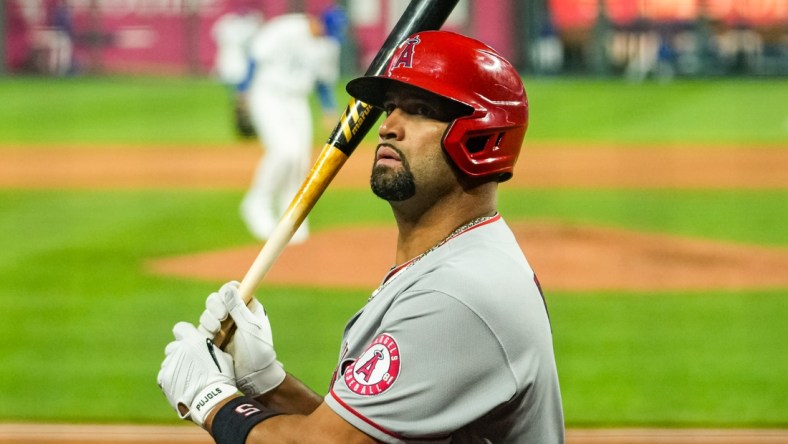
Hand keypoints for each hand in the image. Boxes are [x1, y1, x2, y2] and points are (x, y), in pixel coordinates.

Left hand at [157, 322, 237, 426]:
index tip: (189, 341)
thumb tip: (209, 350)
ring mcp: (169, 365)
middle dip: (179, 353)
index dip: (184, 334)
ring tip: (186, 379)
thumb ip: (211, 350)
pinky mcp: (163, 380)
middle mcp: (178, 349)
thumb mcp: (223, 358)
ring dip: (175, 368)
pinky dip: (169, 381)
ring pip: (168, 363)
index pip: (180, 328)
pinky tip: (180, 387)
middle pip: (172, 347)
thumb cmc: (221, 378)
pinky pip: (163, 377)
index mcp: (194, 340)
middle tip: (189, 364)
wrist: (211, 400)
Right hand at [198, 281, 285, 396]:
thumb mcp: (251, 327)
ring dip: (208, 321)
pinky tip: (209, 340)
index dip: (225, 292)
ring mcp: (221, 327)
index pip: (232, 289)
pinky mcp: (212, 339)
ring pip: (206, 314)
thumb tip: (229, 288)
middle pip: (215, 300)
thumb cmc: (258, 351)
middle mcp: (233, 314)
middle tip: (221, 318)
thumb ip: (239, 308)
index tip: (226, 302)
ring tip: (216, 333)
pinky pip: (201, 330)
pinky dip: (203, 332)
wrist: (253, 377)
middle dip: (214, 307)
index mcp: (247, 306)